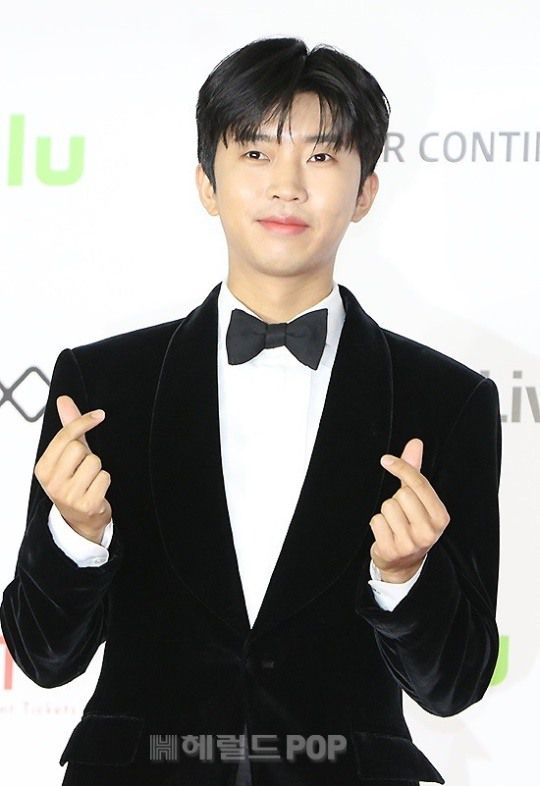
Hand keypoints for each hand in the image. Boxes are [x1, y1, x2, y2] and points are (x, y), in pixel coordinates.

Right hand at [34, 395, 111, 543]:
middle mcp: (51, 482)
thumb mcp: (67, 456)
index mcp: (43, 468)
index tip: (99, 415)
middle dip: (88, 454)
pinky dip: (105, 481)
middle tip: (84, 469)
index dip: (83, 422)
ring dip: (98, 469)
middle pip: (80, 448)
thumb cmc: (74, 482)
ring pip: (94, 462)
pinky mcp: (86, 504)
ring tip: (90, 481)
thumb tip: (64, 400)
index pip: (65, 437)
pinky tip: (97, 491)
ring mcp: (68, 495)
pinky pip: (105, 477)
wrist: (80, 520)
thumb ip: (68, 428)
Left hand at [369, 438, 449, 582]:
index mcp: (440, 516)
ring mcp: (410, 543)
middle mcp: (428, 531)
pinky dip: (377, 524)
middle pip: (401, 494)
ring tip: (394, 524)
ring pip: (387, 507)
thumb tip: (415, 443)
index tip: (386, 460)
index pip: (419, 483)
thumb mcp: (419, 500)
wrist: (404, 564)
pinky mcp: (392, 550)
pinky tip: (386, 534)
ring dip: (385, 513)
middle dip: (396, 498)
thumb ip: (415, 472)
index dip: (402, 468)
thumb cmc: (412, 525)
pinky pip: (376, 521)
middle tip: (401, 512)